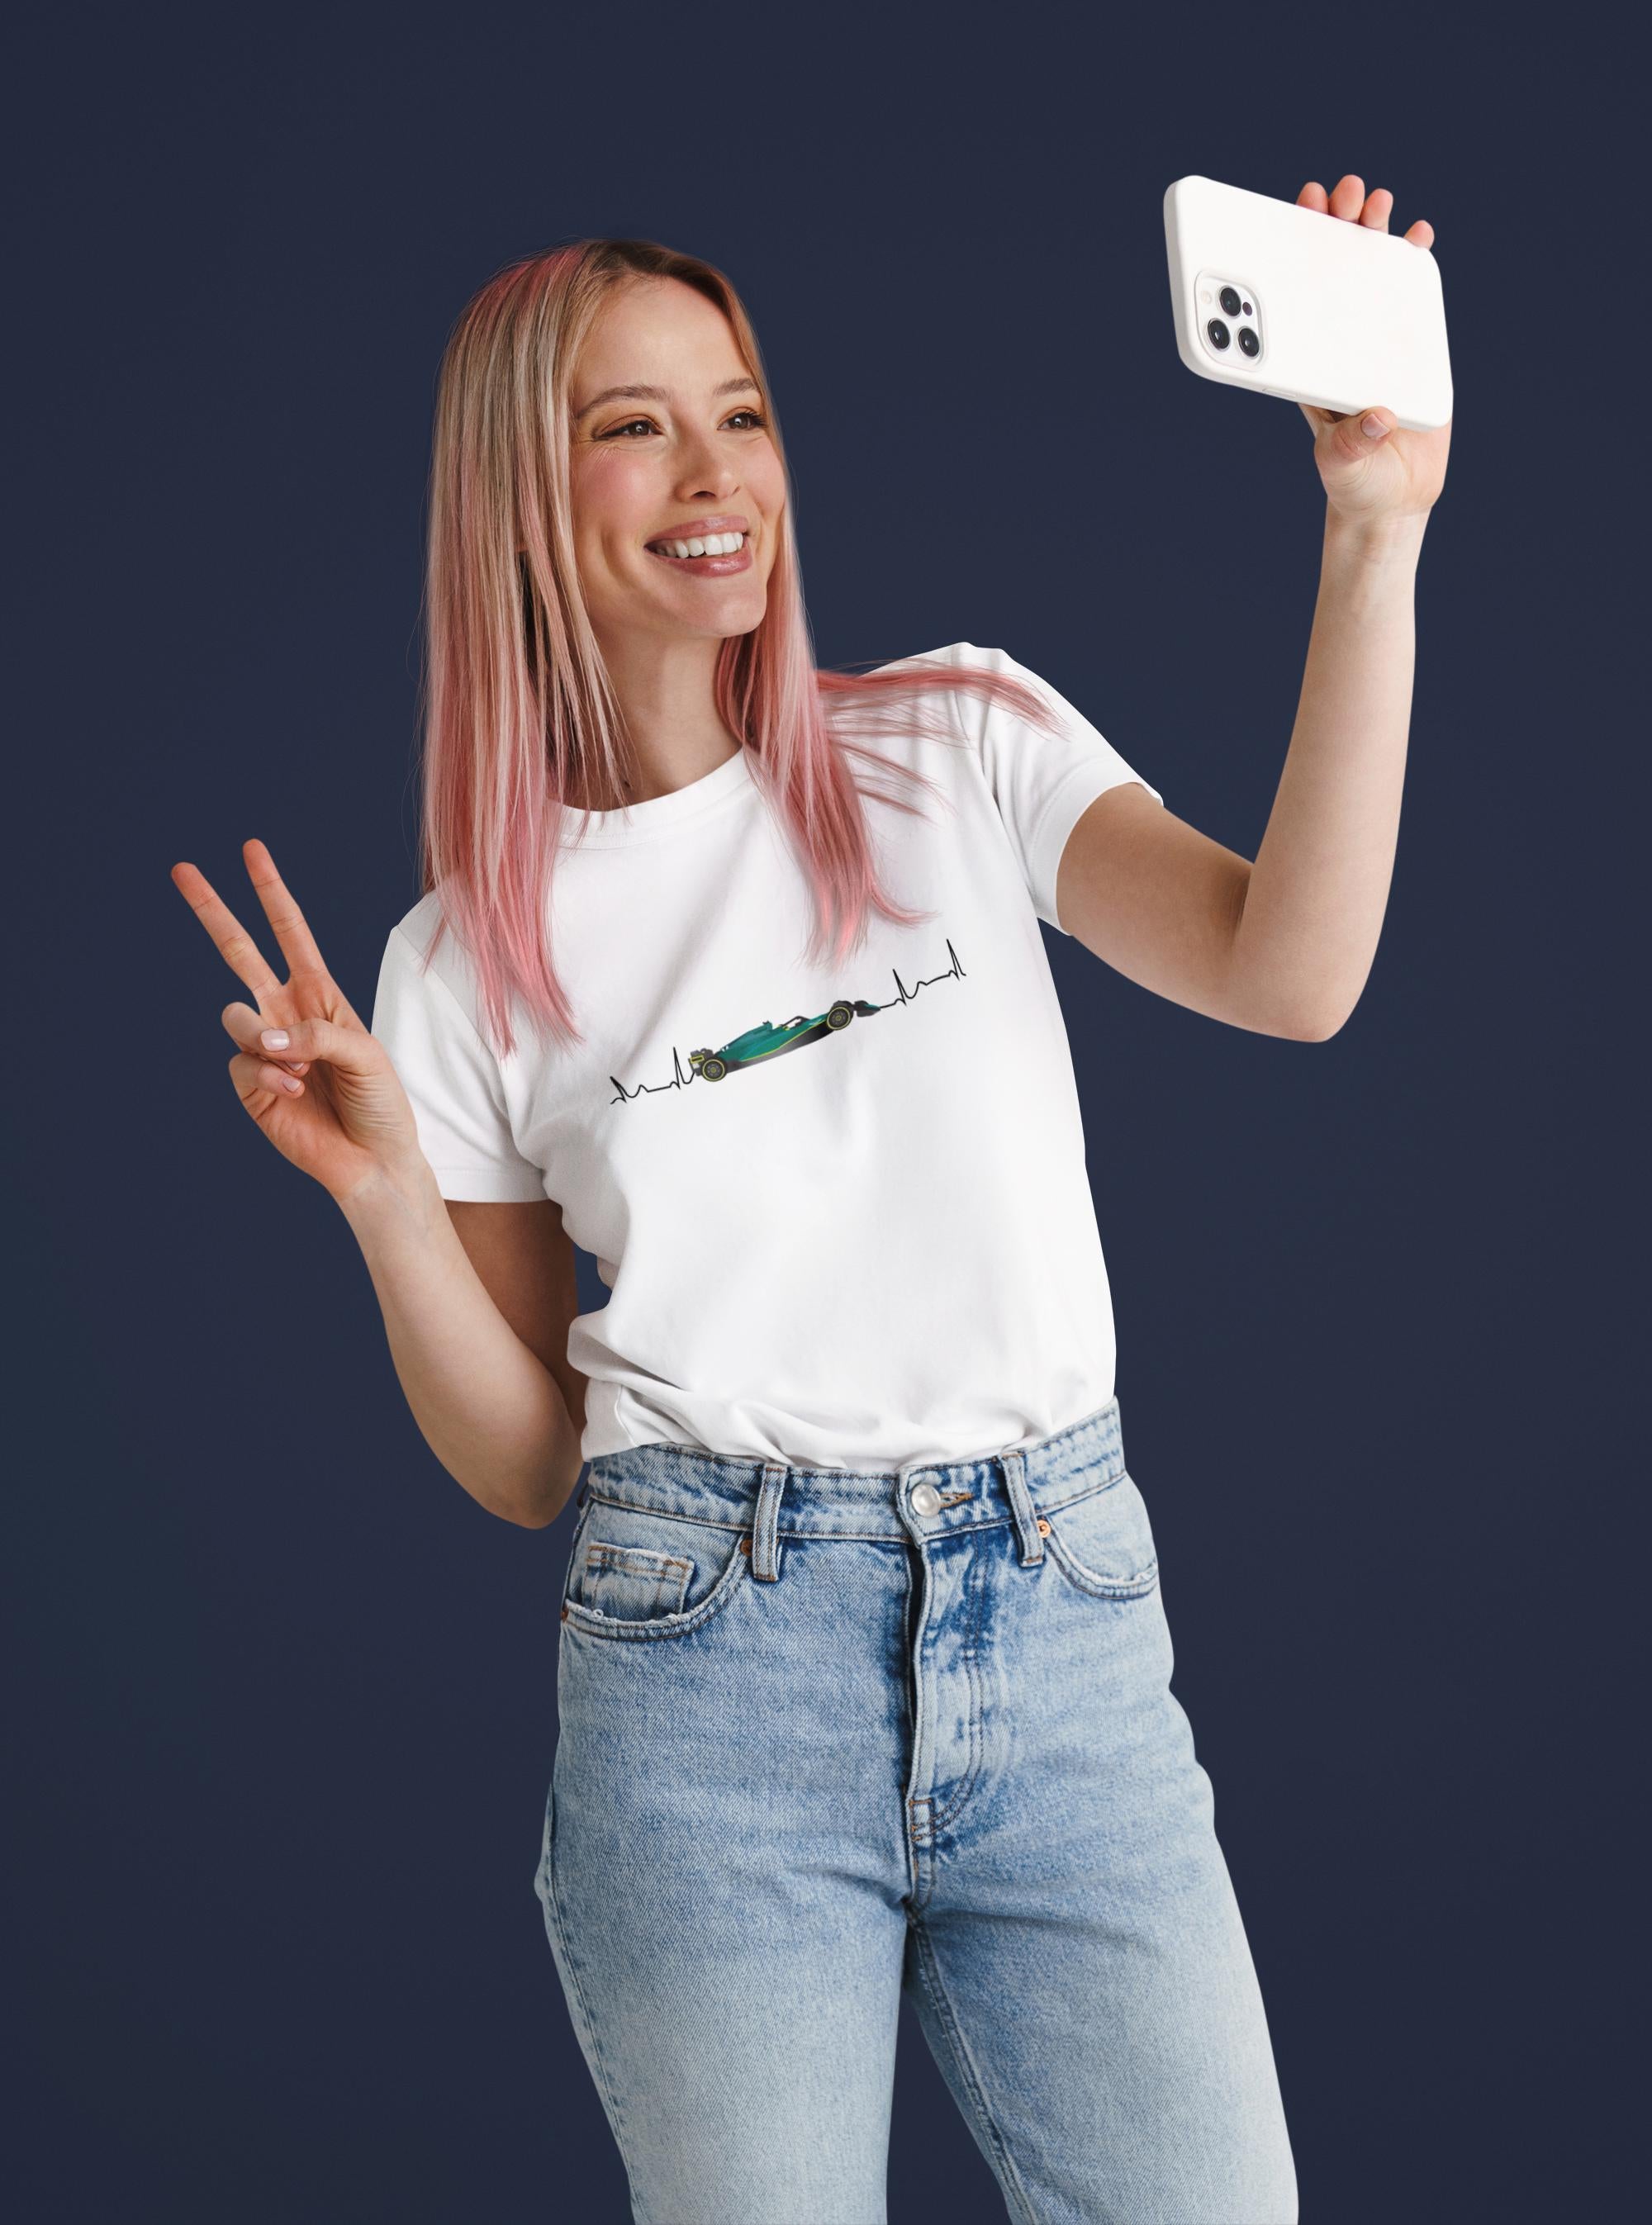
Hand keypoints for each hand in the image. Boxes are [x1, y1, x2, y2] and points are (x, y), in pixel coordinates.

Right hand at [172, 838, 429, 1205]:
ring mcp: (264, 1048)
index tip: (252, 850)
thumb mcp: (366, 1055)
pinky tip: (294, 1093)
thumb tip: (262, 1036)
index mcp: (319, 995)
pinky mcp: (250, 1084)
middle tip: (181, 869)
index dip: (271, 892)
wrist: (374, 1160)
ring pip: (235, 1016)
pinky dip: (267, 1075)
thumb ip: (316, 1034)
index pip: (289, 932)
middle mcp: (285, 1014)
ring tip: (300, 1071)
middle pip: (238, 951)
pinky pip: (241, 1062)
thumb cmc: (381, 1103)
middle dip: (212, 909)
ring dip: (264, 1039)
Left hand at [1294, 175, 1451, 530]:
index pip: (1291, 300)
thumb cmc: (1355, 480)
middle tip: (1339, 194)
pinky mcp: (1411, 343)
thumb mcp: (1343, 466)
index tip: (1290, 217)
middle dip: (1332, 227)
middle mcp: (1336, 341)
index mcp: (1307, 365)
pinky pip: (1410, 294)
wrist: (1394, 496)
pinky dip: (1412, 261)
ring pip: (1368, 273)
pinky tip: (1418, 235)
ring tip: (1376, 201)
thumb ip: (1352, 445)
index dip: (1288, 255)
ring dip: (1371, 233)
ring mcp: (1373, 337)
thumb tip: (1376, 419)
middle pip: (1328, 271)